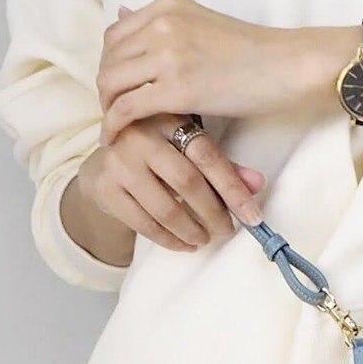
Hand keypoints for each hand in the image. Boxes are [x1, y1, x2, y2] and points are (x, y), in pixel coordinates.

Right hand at [72, 113, 265, 256]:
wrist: (104, 163)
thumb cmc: (158, 154)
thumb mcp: (188, 149)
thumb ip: (223, 166)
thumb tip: (258, 185)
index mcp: (168, 119)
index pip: (207, 156)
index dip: (233, 189)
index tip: (253, 217)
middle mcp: (140, 136)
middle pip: (187, 182)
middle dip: (213, 213)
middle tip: (227, 231)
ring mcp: (119, 161)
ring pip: (165, 208)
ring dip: (192, 231)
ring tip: (205, 239)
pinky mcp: (105, 187)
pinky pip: (144, 223)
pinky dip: (169, 240)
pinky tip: (185, 244)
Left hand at [97, 0, 307, 142]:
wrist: (286, 65)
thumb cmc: (254, 51)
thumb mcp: (202, 25)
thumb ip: (165, 26)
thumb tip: (123, 12)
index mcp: (167, 7)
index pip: (116, 35)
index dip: (111, 64)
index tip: (119, 87)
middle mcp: (161, 25)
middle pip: (109, 59)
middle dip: (107, 88)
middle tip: (115, 111)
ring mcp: (167, 56)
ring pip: (112, 83)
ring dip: (108, 107)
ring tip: (117, 126)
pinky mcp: (176, 89)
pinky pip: (127, 108)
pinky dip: (115, 124)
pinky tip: (116, 138)